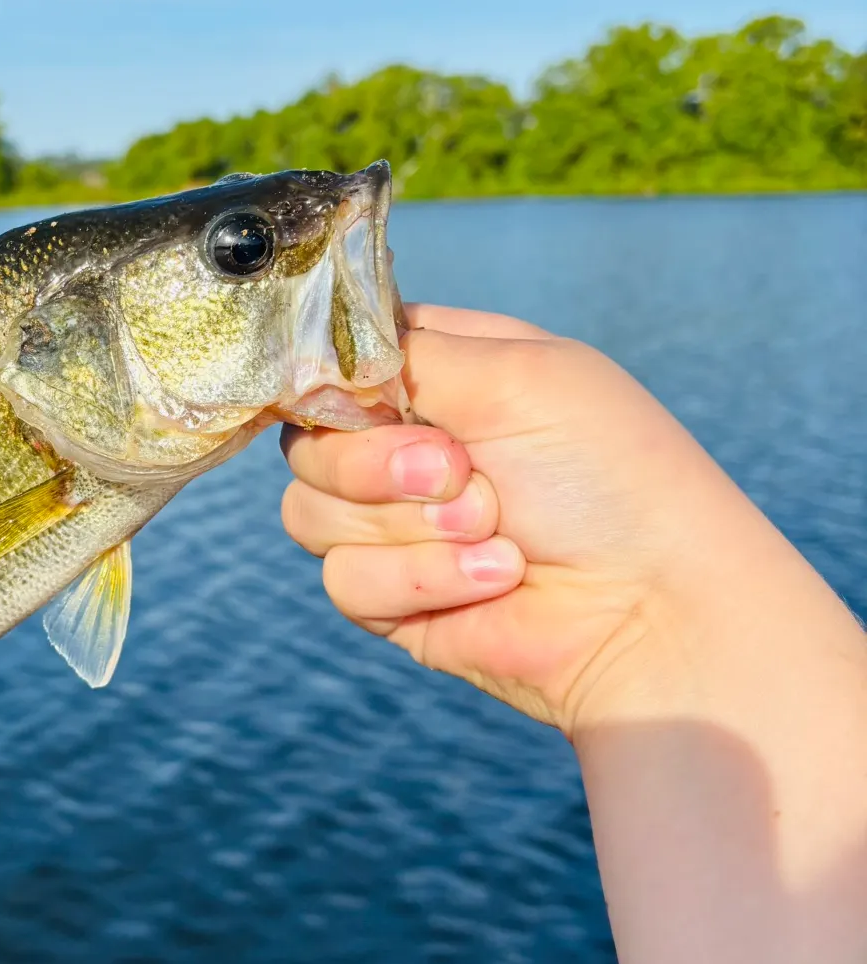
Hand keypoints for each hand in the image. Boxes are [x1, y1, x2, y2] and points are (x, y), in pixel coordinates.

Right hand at [280, 304, 808, 736]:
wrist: (655, 612)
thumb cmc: (610, 476)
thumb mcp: (518, 373)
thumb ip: (402, 351)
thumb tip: (312, 361)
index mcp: (438, 377)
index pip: (336, 360)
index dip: (333, 379)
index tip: (368, 397)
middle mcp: (406, 446)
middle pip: (307, 439)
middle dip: (376, 462)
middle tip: (462, 472)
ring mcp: (396, 526)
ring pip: (309, 512)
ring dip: (408, 527)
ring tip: (496, 533)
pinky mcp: (394, 599)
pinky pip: (343, 581)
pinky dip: (421, 580)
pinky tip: (494, 582)